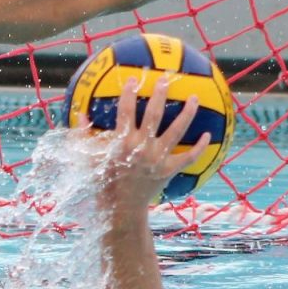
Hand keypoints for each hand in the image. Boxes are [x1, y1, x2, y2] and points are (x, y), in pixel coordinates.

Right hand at [91, 77, 210, 212]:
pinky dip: (200, 146)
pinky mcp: (169, 170)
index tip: (133, 79)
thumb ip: (82, 135)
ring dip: (187, 113)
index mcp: (122, 142)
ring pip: (177, 131)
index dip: (128, 94)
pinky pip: (188, 156)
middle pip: (154, 115)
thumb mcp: (86, 158)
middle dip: (160, 94)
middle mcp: (142, 147)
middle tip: (165, 79)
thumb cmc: (101, 182)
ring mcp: (158, 159)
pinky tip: (208, 134)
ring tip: (194, 98)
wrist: (119, 209)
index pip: (125, 111)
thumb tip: (80, 113)